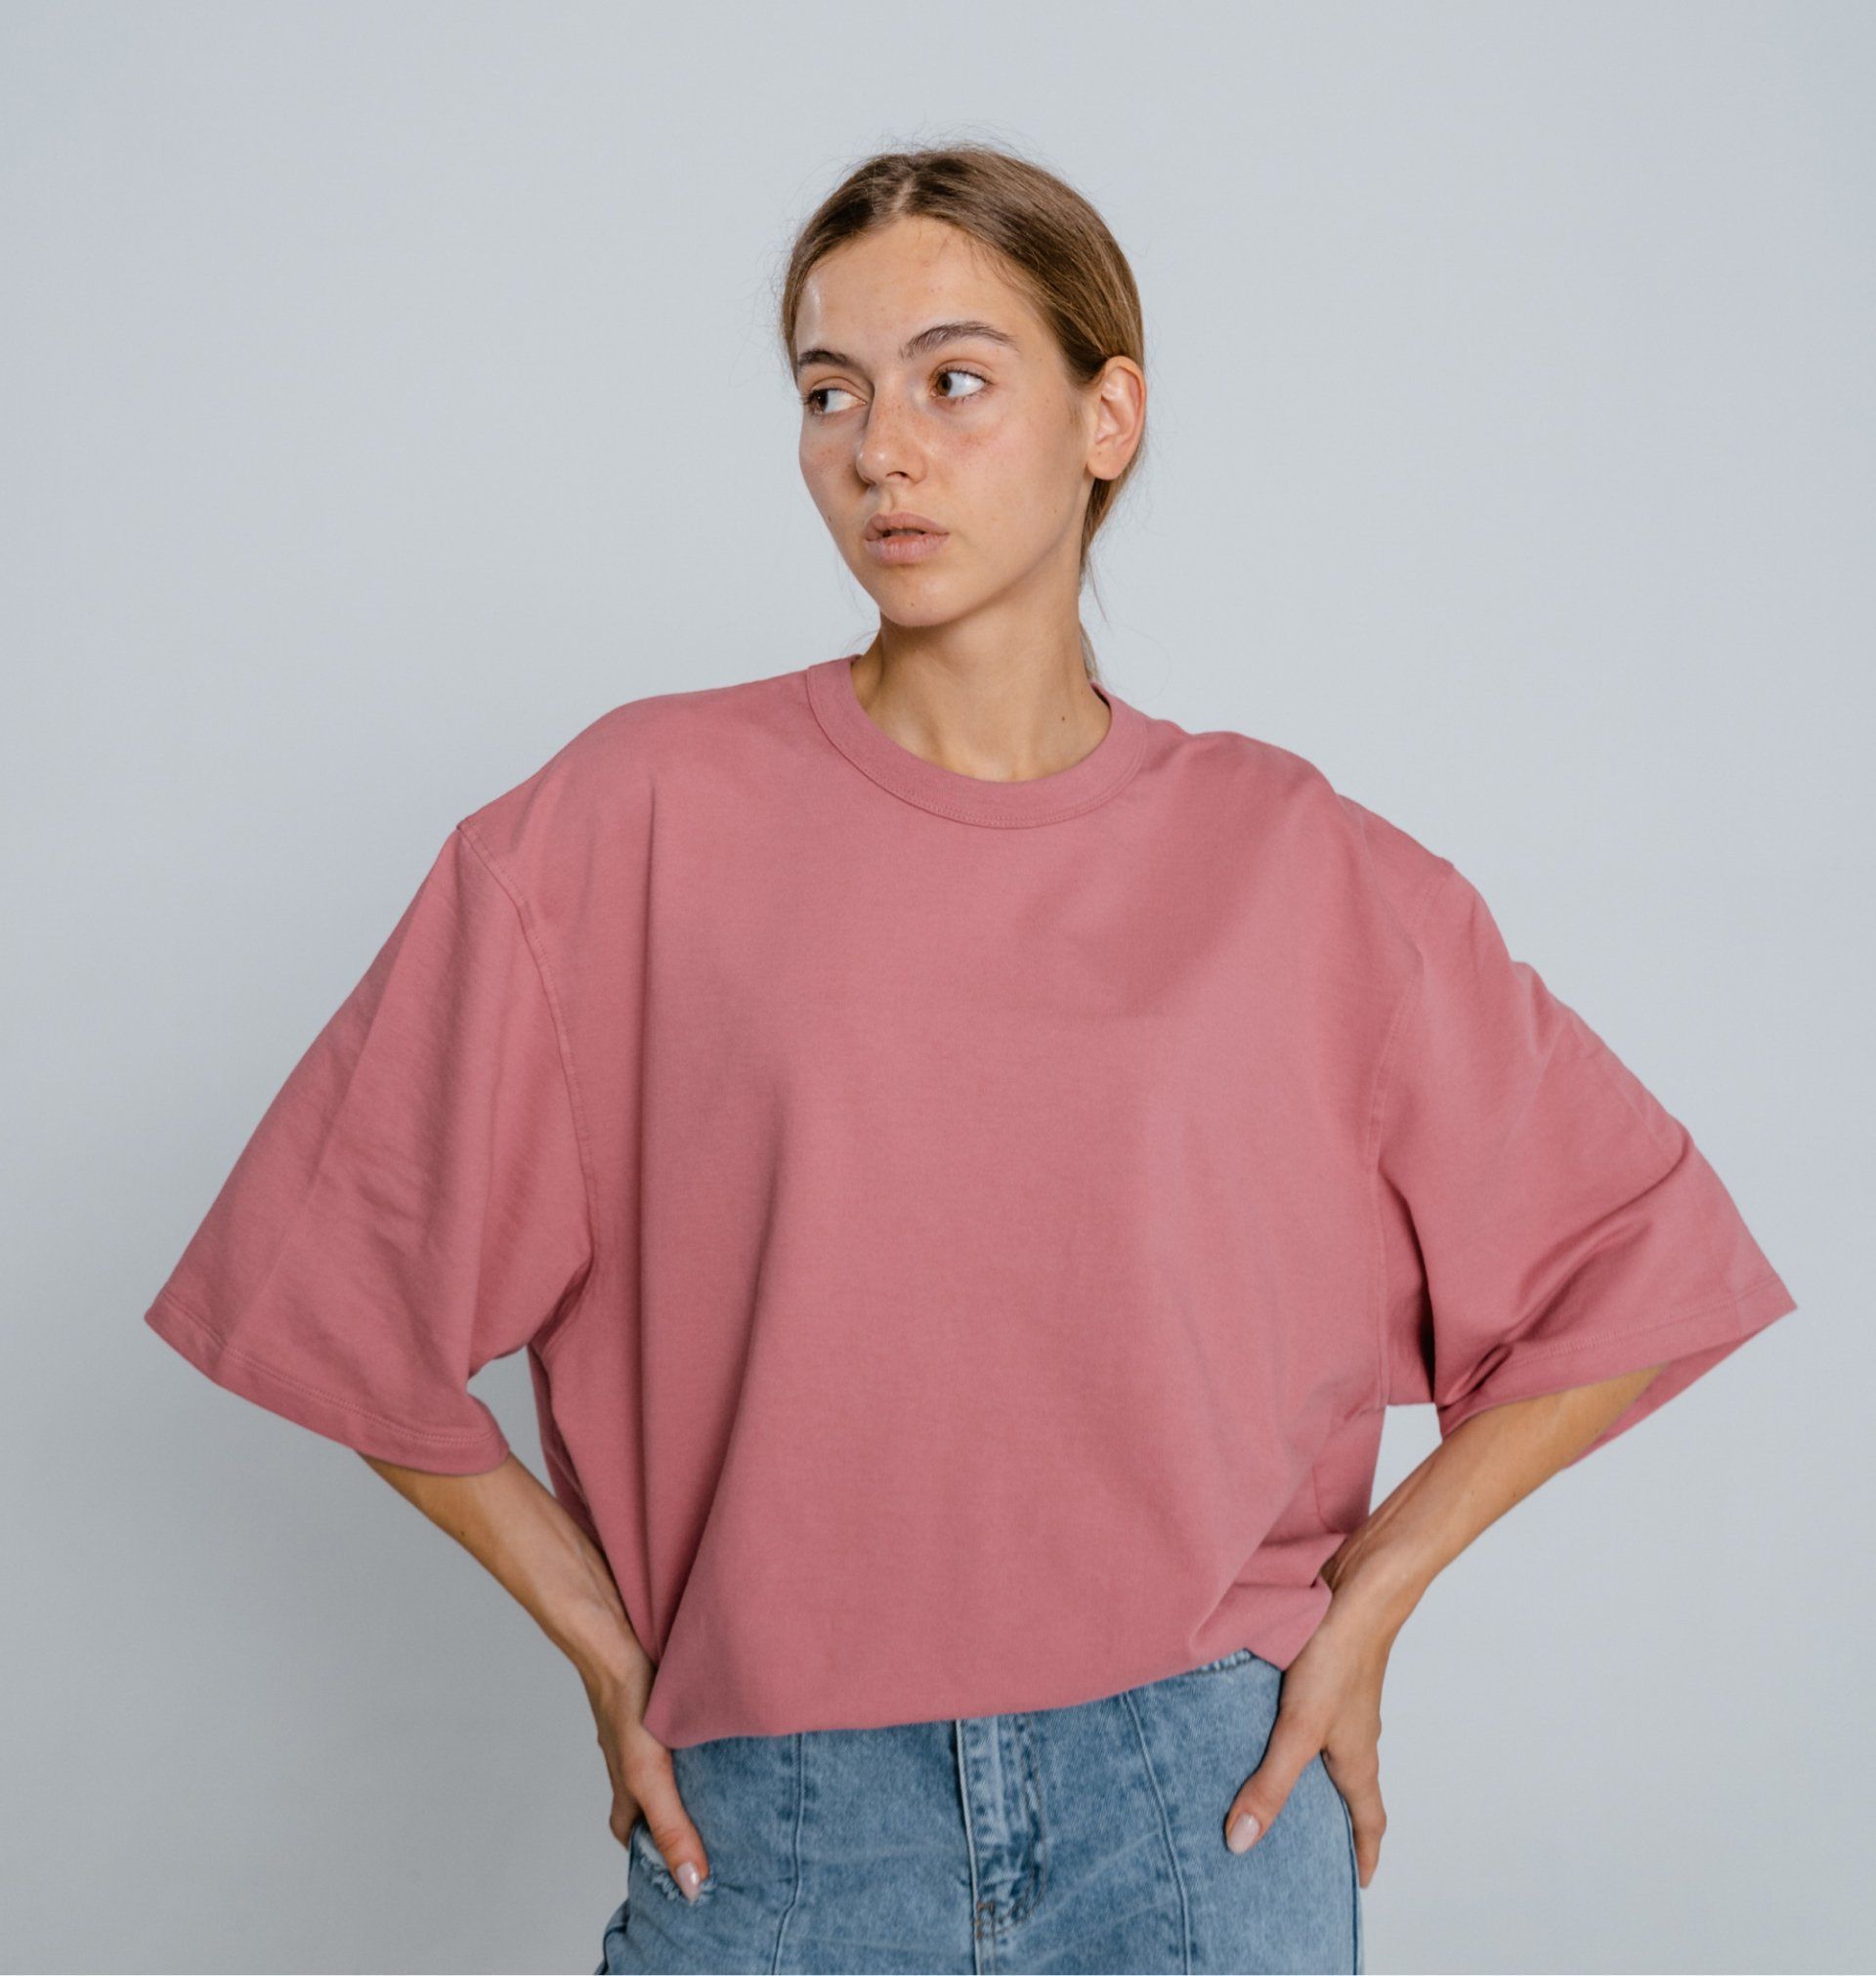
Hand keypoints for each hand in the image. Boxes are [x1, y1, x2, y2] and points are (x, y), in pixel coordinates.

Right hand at [581, 1642, 711, 1901]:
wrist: (617, 1639)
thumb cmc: (625, 1708)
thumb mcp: (650, 1778)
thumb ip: (672, 1828)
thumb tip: (691, 1887)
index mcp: (628, 1790)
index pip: (637, 1837)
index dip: (657, 1856)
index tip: (687, 1872)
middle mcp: (636, 1764)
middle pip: (656, 1803)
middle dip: (682, 1819)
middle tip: (723, 1831)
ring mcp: (647, 1733)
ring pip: (671, 1767)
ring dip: (695, 1778)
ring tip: (736, 1787)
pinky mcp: (663, 1706)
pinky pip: (682, 1733)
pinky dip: (700, 1741)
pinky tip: (725, 1734)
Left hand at [1221, 1596, 1394, 1888]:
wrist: (1357, 1586)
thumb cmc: (1339, 1657)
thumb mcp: (1298, 1729)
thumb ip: (1270, 1784)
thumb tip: (1241, 1844)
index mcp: (1358, 1759)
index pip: (1369, 1819)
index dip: (1365, 1853)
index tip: (1359, 1882)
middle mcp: (1354, 1733)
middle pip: (1348, 1789)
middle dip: (1332, 1819)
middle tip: (1306, 1844)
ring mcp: (1341, 1701)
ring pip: (1328, 1750)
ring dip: (1308, 1772)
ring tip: (1269, 1784)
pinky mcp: (1323, 1672)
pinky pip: (1310, 1715)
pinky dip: (1291, 1731)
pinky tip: (1256, 1720)